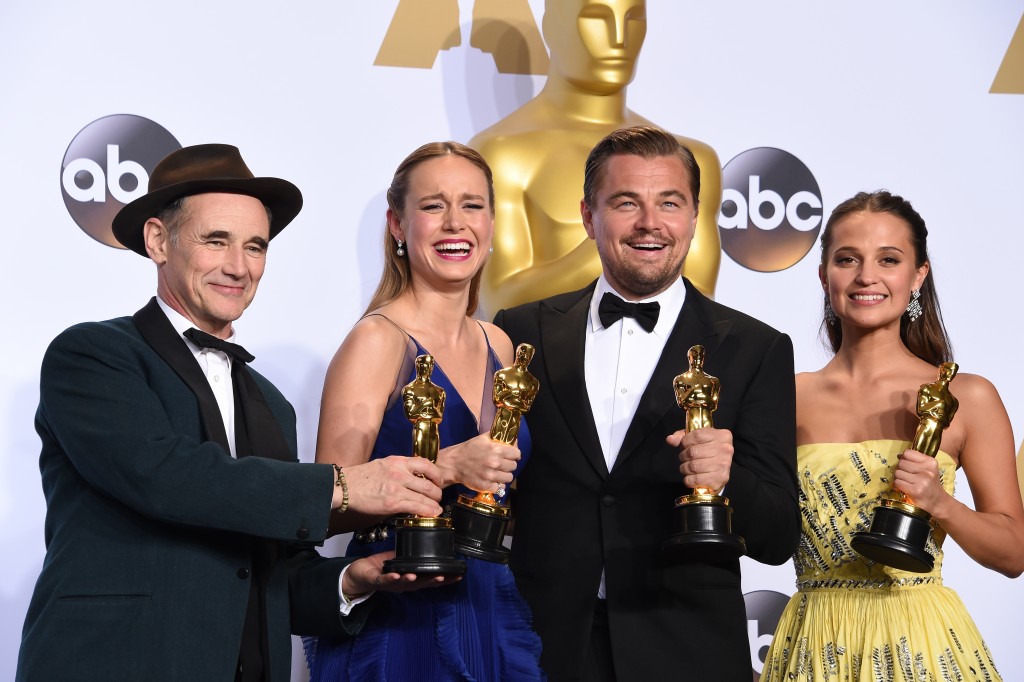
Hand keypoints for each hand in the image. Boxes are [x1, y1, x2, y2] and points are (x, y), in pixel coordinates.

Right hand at [339, 456, 443, 517]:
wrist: (344, 487)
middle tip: (438, 497)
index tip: (438, 481)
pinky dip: (427, 511)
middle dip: (437, 492)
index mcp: (398, 461)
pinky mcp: (392, 503)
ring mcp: (397, 488)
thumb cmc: (361, 477)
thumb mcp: (383, 465)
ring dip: (434, 503)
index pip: (426, 463)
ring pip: (425, 496)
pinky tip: (432, 513)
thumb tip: (412, 478)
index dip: (436, 474)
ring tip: (437, 508)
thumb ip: (399, 469)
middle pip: (428, 482)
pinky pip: (416, 507)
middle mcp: (400, 472)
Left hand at [343, 551, 460, 595]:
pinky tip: (398, 575)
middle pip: (421, 584)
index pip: (429, 579)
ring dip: (413, 580)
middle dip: (433, 581)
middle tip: (446, 577)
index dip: (444, 579)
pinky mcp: (377, 581)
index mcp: (410, 578)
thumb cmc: (379, 567)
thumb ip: (411, 554)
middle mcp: (403, 584)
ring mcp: (390, 584)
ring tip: (419, 575)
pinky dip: (392, 579)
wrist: (357, 575)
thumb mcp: (399, 559)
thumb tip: (424, 541)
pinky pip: (385, 581)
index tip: (458, 575)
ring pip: (404, 584)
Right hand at [436, 433, 518, 491]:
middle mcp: (495, 463)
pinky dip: (496, 485)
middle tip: (502, 464)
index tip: (511, 456)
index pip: (517, 454)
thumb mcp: (482, 438)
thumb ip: (497, 437)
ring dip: (504, 475)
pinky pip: (499, 488)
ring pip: (509, 478)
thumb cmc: (468, 449)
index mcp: (496, 449)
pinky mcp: (486, 486)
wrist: (454, 463)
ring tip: (497, 473)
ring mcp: (490, 476)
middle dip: (509, 465)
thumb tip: (512, 438)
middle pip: (513, 466)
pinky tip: (491, 480)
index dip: (515, 455)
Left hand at [666, 427, 732, 492]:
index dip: (685, 441)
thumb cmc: (708, 452)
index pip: (696, 435)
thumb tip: (670, 439)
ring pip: (693, 466)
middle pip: (693, 452)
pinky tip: (691, 477)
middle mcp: (725, 449)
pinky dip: (688, 480)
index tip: (684, 446)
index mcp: (722, 436)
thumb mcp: (698, 440)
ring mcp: (723, 465)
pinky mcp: (720, 479)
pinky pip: (696, 480)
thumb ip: (683, 437)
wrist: (721, 472)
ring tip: (687, 468)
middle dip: (683, 456)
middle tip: (685, 459)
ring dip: (684, 468)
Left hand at [893, 449, 948, 514]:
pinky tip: (903, 488)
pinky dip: (897, 485)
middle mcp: (927, 470)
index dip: (904, 458)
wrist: (937, 502)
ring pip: (897, 473)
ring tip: (906, 482)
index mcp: (930, 462)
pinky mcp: (915, 490)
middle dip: (900, 469)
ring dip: (898, 478)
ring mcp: (922, 481)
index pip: (908, 453)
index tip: (906, 465)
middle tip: (906, 476)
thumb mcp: (928, 469)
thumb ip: (915, 461)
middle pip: (901, 463)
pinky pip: (897, 482)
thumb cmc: (930, 484)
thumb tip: (899, 455)